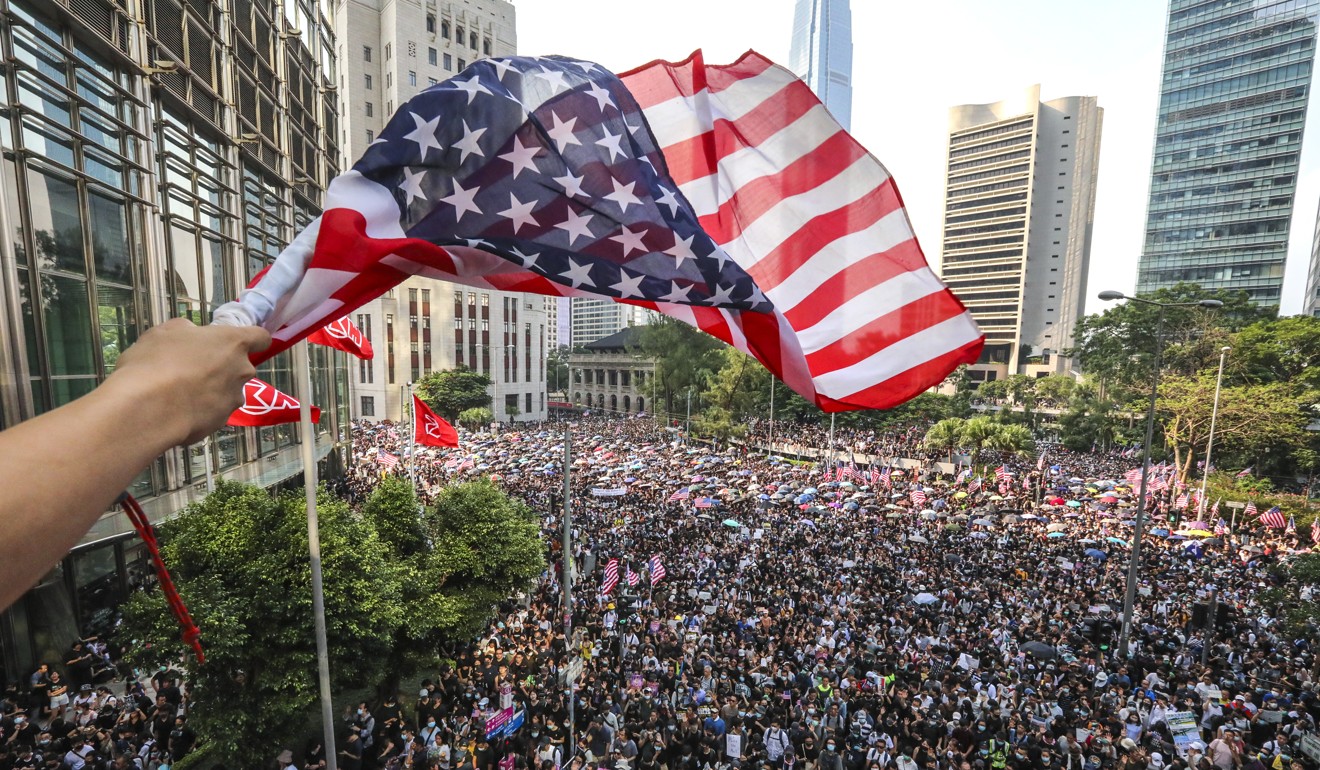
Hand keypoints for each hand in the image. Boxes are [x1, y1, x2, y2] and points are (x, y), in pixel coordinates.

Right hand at [106, 318, 270, 445]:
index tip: (237, 343)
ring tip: (180, 394)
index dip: (252, 339)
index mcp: (234, 343)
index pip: (261, 337)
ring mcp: (234, 400)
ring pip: (228, 392)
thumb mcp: (166, 332)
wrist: (149, 407)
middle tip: (193, 370)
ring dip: (212, 391)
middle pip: (241, 367)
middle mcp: (242, 371)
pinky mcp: (221, 423)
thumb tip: (193, 335)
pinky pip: (213, 413)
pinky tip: (177, 411)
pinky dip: (200, 411)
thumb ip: (188, 331)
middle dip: (223, 368)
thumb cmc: (158, 360)